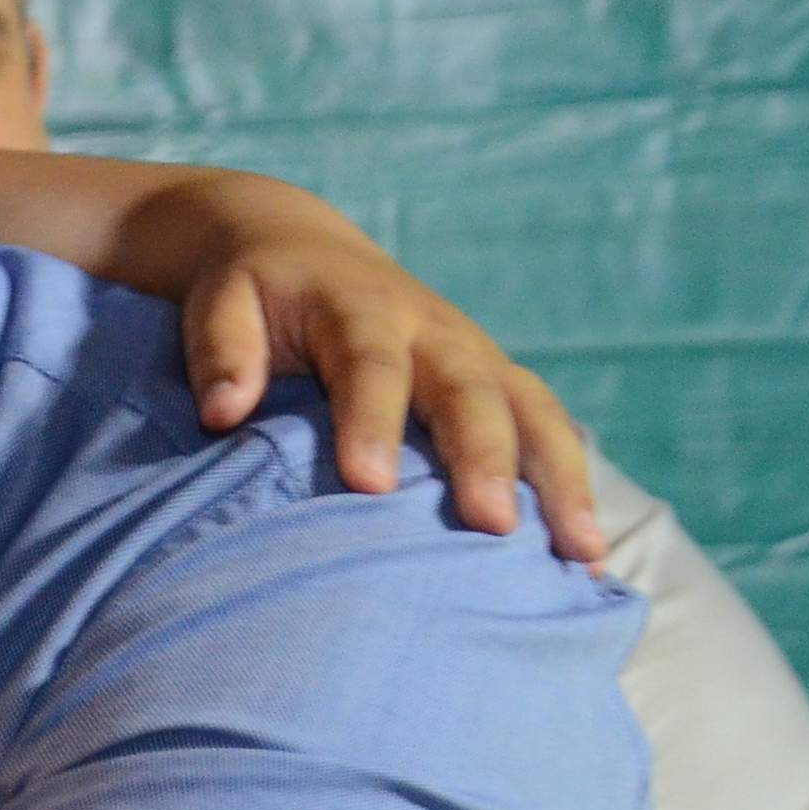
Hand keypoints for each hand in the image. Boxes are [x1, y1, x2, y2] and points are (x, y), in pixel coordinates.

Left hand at [169, 178, 603, 565]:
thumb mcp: (222, 300)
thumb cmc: (253, 293)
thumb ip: (221, 349)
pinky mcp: (499, 384)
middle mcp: (433, 331)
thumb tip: (223, 411)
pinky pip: (548, 432)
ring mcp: (476, 358)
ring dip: (561, 480)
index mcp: (361, 309)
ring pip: (533, 412)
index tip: (368, 483)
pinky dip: (573, 490)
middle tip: (494, 526)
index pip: (371, 364)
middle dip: (485, 458)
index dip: (371, 420)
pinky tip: (587, 561)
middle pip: (470, 391)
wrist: (299, 248)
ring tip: (581, 554)